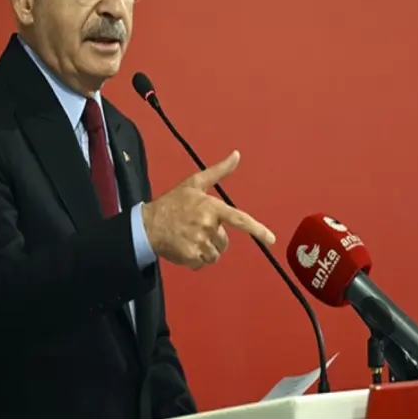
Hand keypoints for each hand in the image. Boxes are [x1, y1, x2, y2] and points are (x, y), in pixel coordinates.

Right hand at [141, 150, 275, 269]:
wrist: (147, 224)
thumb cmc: (173, 203)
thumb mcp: (195, 183)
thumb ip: (219, 171)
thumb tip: (237, 154)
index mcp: (212, 208)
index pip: (240, 219)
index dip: (257, 230)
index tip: (271, 239)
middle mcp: (208, 226)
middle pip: (224, 242)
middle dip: (214, 238)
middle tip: (196, 229)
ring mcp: (199, 242)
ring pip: (215, 255)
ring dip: (205, 250)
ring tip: (189, 238)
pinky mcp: (190, 256)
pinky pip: (202, 264)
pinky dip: (195, 259)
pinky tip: (184, 247)